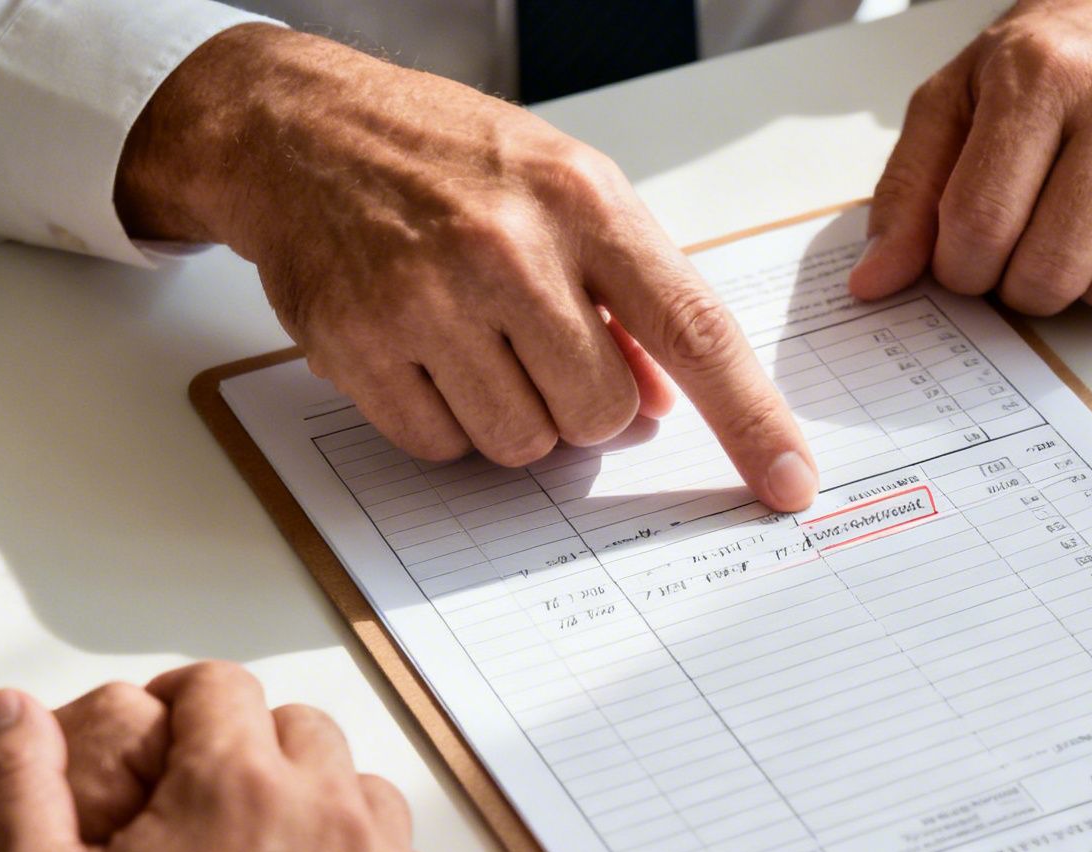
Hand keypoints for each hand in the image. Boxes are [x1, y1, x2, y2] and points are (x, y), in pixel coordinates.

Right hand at [117, 25, 818, 510]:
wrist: (300, 128)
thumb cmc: (448, 157)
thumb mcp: (563, 189)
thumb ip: (627, 291)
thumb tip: (670, 400)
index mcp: (583, 202)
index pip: (694, 331)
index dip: (752, 420)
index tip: (791, 483)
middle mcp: (508, 249)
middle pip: (602, 415)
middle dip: (584, 403)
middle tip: (540, 344)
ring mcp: (427, 301)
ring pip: (523, 444)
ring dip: (512, 415)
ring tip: (473, 337)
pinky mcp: (359, 346)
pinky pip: (442, 448)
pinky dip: (443, 421)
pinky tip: (422, 350)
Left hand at [850, 0, 1091, 315]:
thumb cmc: (1073, 48)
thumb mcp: (969, 90)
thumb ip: (911, 185)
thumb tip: (873, 283)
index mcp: (1042, 74)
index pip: (977, 226)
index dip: (961, 269)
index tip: (969, 255)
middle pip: (1050, 274)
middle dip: (1023, 285)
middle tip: (1031, 246)